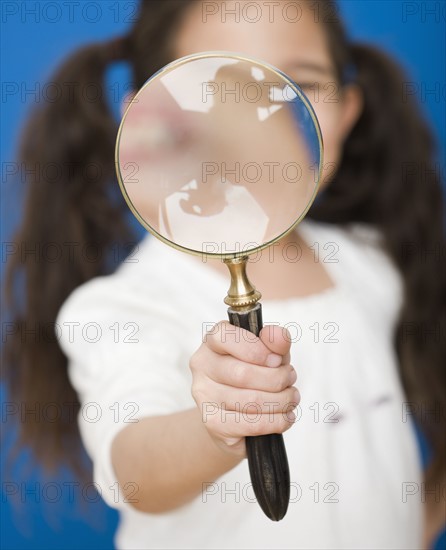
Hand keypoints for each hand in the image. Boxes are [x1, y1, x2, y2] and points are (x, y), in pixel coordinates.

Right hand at [189, 321, 298, 457]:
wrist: (234, 414)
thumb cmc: (253, 375)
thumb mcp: (268, 354)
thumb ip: (275, 342)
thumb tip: (280, 335)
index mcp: (213, 342)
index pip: (225, 337)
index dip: (255, 349)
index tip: (277, 360)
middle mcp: (202, 367)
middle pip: (243, 374)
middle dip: (277, 378)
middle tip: (290, 379)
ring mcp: (204, 396)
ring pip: (251, 401)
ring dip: (281, 401)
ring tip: (290, 398)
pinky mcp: (213, 423)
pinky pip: (252, 424)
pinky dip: (277, 421)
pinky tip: (285, 417)